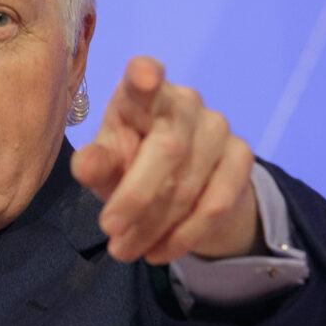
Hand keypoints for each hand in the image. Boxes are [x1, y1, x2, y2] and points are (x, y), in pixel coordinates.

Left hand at [71, 56, 261, 264]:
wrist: (180, 185)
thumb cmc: (128, 161)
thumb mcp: (106, 164)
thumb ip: (95, 163)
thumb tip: (83, 166)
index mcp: (140, 95)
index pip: (143, 78)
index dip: (144, 74)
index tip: (142, 74)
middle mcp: (184, 101)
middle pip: (167, 149)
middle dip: (135, 196)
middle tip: (109, 231)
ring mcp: (217, 125)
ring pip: (188, 185)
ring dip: (154, 225)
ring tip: (124, 250)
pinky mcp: (242, 154)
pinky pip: (216, 203)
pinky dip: (184, 234)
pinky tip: (159, 251)